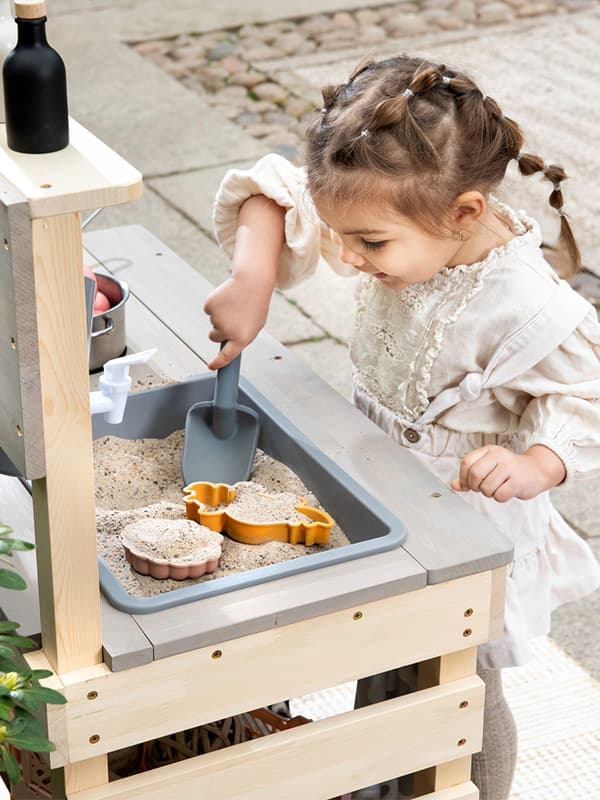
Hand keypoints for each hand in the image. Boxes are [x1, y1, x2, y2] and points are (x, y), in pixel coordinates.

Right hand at [203, 272, 271, 368]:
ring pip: (212, 322)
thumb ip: (240, 337)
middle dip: (219, 330)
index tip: (211, 366)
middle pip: (214, 337)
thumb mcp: (253, 325)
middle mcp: (228, 331)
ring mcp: (217, 319)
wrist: (253, 282)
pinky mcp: (210, 306)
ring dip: (220, 315)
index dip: (218, 363)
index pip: (227, 357)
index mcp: (242, 338)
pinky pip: (208, 310)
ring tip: (234, 305)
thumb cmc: (255, 304)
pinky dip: (215, 305)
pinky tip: (227, 298)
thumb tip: (228, 346)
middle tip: (232, 317)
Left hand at [450, 444, 565, 502]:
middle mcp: (499, 456)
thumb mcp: (488, 467)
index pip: (466, 462)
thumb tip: (454, 485)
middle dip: (475, 486)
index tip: (469, 483)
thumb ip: (469, 475)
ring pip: (486, 487)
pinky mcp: (518, 482)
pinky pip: (499, 496)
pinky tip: (506, 491)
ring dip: (488, 493)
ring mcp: (509, 468)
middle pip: (475, 474)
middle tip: (482, 487)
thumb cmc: (509, 470)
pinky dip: (500, 497)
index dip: (463, 476)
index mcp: (489, 450)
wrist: (537, 470)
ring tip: (497, 488)